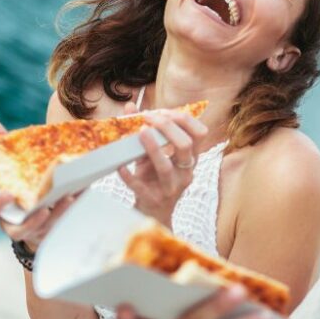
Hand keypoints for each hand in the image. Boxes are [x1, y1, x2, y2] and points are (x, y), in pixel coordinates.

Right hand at [0, 117, 78, 251]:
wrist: (31, 207)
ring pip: (44, 227)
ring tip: (69, 197)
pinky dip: (73, 207)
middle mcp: (12, 223)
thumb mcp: (6, 167)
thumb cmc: (15, 184)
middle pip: (17, 230)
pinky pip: (62, 222)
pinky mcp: (52, 228)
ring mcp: (33, 229)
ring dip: (57, 213)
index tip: (7, 193)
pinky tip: (82, 191)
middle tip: (44, 208)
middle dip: (31, 221)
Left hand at [116, 102, 208, 227]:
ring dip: (152, 147)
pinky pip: (140, 186)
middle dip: (167, 127)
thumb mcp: (152, 154)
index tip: (163, 112)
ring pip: (166, 166)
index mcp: (190, 158)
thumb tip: (130, 106)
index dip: (183, 118)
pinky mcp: (152, 199)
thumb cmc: (154, 178)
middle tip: (148, 117)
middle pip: (186, 145)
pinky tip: (119, 165)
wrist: (152, 212)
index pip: (199, 133)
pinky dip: (128, 175)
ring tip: (140, 132)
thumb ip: (144, 130)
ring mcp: (170, 188)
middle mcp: (185, 172)